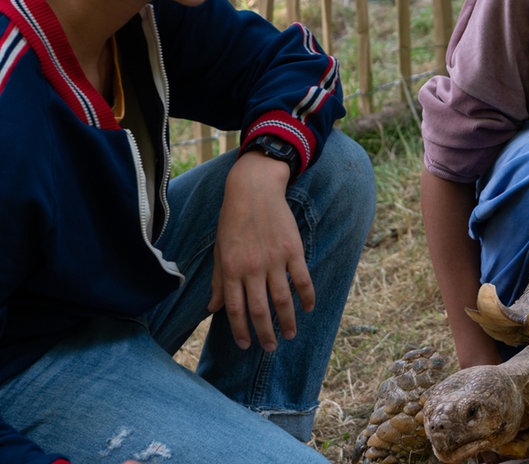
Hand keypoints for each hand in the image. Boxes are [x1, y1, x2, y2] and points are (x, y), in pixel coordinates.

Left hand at [207, 151, 314, 350]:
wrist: (254, 189)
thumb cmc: (232, 218)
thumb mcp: (219, 249)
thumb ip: (218, 280)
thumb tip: (211, 309)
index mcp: (231, 268)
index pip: (235, 309)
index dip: (240, 330)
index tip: (246, 345)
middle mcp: (252, 267)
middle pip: (259, 309)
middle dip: (265, 333)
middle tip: (270, 348)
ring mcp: (274, 259)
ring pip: (282, 299)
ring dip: (287, 321)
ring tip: (290, 335)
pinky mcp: (292, 249)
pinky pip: (302, 279)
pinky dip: (307, 296)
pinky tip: (308, 308)